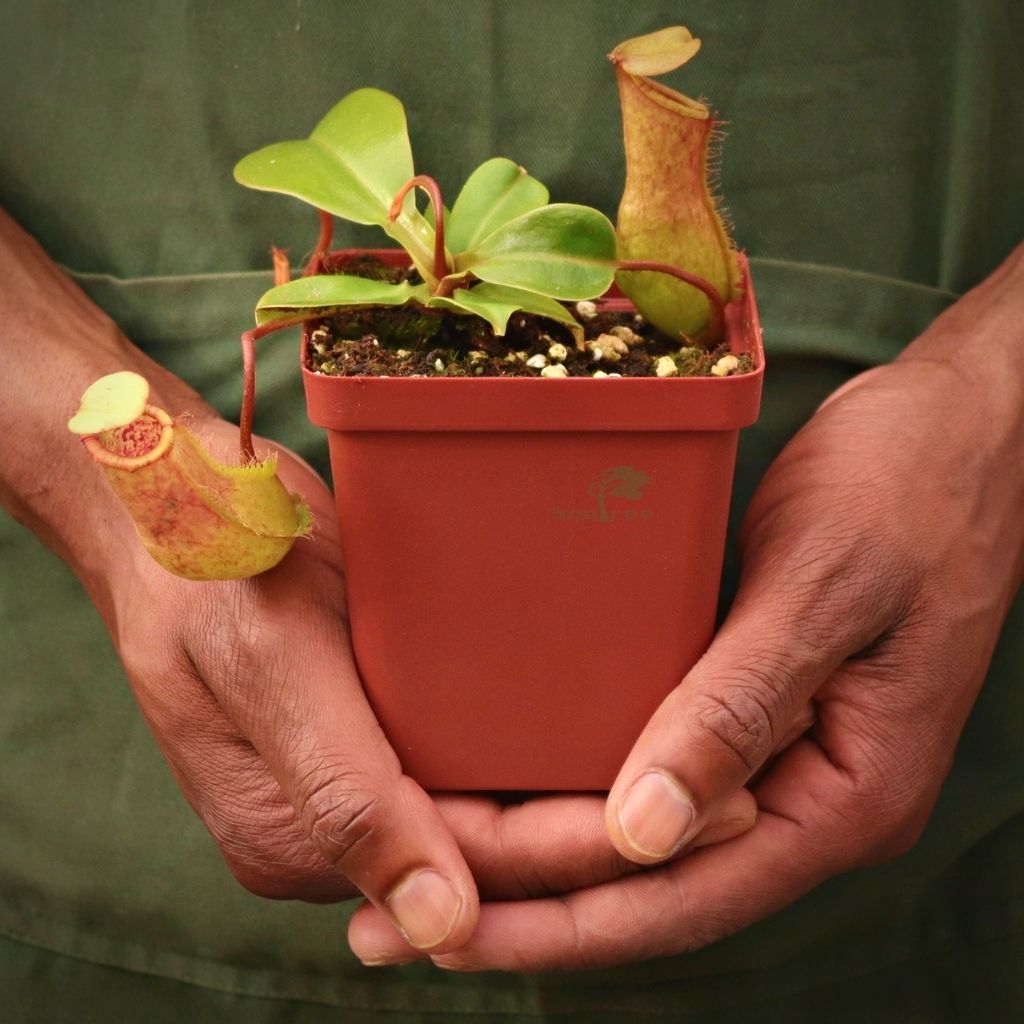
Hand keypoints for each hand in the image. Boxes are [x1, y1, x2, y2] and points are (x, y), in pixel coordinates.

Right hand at [0, 210, 754, 959]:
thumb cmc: (206, 572)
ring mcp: (361, 766)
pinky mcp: (378, 714)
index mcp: (303, 834)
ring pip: (493, 801)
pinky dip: (543, 745)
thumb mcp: (268, 672)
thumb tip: (442, 927)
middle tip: (735, 798)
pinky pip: (474, 749)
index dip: (584, 846)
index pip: (469, 863)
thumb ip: (348, 798)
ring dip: (589, 790)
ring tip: (700, 768)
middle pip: (496, 843)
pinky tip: (612, 724)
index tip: (697, 820)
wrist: (171, 499)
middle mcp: (340, 819)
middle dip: (611, 828)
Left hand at [349, 245, 1023, 969]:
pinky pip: (652, 764)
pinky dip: (575, 786)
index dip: (560, 922)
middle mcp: (808, 794)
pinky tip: (502, 783)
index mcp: (845, 792)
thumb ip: (739, 708)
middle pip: (652, 883)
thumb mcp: (826, 587)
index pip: (685, 895)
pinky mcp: (750, 703)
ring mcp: (779, 752)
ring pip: (646, 835)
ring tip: (427, 869)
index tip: (446, 933)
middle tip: (393, 924)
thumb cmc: (910, 486)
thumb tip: (641, 833)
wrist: (958, 427)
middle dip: (525, 907)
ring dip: (540, 858)